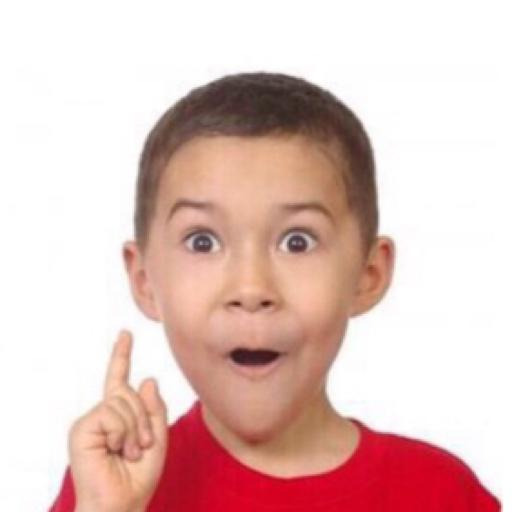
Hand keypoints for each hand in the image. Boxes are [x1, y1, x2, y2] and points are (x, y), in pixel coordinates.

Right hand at [68, 330, 167, 511]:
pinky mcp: (82, 428)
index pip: (120, 379)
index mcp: (118, 415)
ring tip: (129, 452)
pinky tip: (115, 450)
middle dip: (144, 420)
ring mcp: (90, 421)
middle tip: (141, 447)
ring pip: (122, 402)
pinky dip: (122, 432)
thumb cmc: (139, 476)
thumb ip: (154, 409)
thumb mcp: (157, 438)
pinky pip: (111, 413)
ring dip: (135, 429)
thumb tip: (147, 379)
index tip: (125, 333)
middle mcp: (102, 414)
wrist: (122, 503)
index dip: (121, 355)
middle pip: (129, 392)